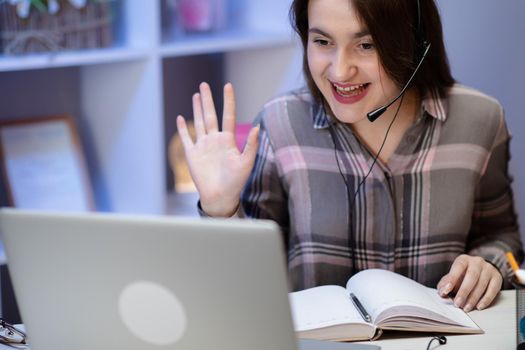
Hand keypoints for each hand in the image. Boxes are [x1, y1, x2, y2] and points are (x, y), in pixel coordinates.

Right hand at [175, 82, 259, 216]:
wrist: (221, 196)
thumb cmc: (236, 181)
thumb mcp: (246, 163)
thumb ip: (251, 145)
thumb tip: (257, 127)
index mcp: (228, 140)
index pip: (228, 115)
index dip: (228, 101)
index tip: (228, 85)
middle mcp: (215, 140)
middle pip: (210, 115)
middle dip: (207, 100)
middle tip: (204, 84)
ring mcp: (203, 146)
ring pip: (199, 123)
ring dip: (196, 109)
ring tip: (196, 95)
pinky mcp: (192, 154)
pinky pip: (186, 138)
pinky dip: (182, 129)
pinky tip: (180, 118)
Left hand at [437, 254, 502, 311]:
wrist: (482, 270)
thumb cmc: (463, 275)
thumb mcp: (453, 276)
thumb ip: (445, 284)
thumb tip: (442, 293)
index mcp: (464, 260)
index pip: (458, 267)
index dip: (452, 279)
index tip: (446, 291)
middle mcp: (477, 262)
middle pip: (472, 276)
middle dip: (464, 292)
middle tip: (458, 304)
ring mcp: (489, 269)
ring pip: (482, 284)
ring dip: (473, 298)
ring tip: (466, 308)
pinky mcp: (497, 278)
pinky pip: (493, 290)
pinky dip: (486, 300)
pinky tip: (479, 306)